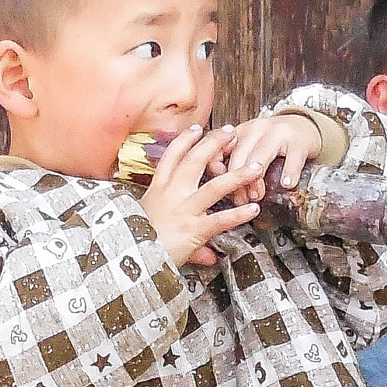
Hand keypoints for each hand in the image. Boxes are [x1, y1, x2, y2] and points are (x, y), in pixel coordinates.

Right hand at [139, 125, 264, 267]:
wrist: (130, 258)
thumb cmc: (136, 241)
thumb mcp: (148, 226)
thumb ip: (178, 229)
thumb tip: (204, 251)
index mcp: (158, 190)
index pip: (171, 157)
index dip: (185, 140)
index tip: (197, 128)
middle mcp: (171, 195)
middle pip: (194, 162)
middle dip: (213, 144)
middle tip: (230, 132)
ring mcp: (184, 211)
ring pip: (214, 187)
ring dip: (237, 176)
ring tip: (255, 167)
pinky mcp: (194, 229)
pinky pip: (220, 219)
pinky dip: (238, 214)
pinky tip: (253, 209)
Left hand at [220, 113, 323, 203]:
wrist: (305, 126)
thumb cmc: (272, 142)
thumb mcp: (250, 145)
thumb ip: (233, 160)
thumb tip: (218, 183)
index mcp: (242, 130)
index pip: (220, 148)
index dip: (217, 170)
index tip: (218, 186)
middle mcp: (258, 128)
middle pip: (240, 155)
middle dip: (236, 181)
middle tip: (239, 200)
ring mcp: (279, 133)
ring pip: (261, 156)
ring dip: (256, 180)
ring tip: (256, 196)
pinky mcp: (299, 141)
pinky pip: (293, 158)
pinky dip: (289, 172)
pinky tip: (286, 184)